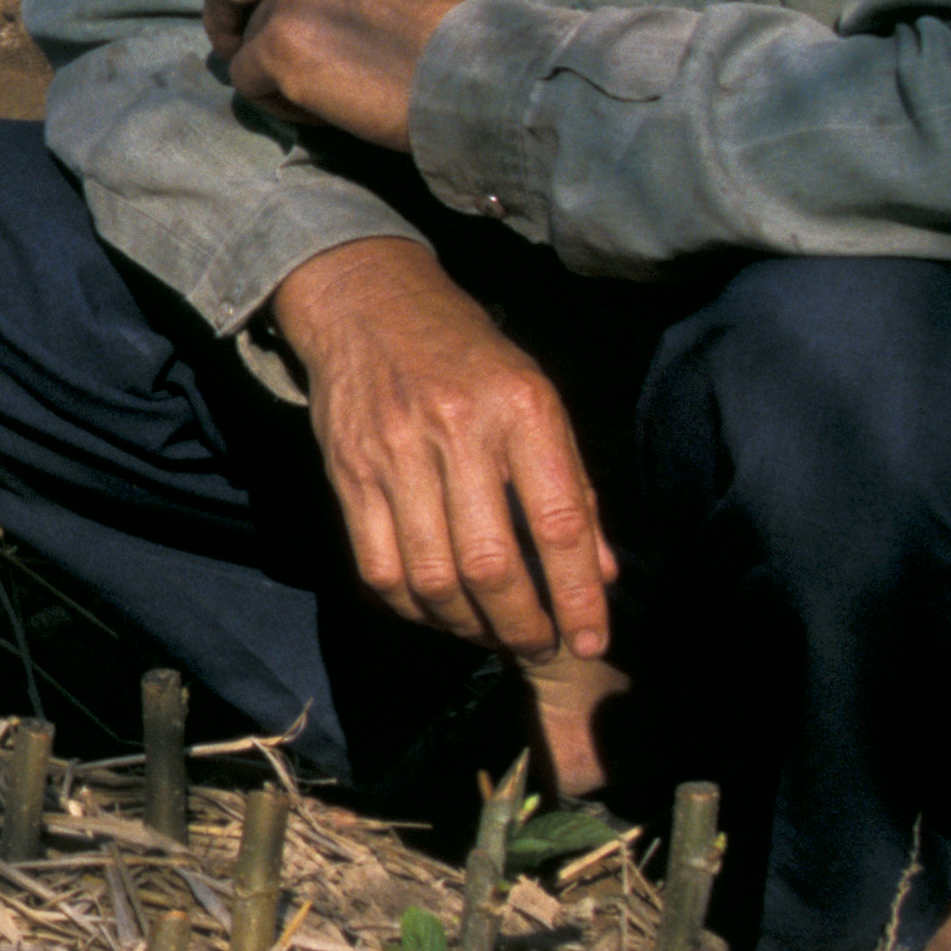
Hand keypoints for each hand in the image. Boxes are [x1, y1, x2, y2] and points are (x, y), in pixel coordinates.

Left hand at [202, 0, 474, 154]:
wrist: (479, 80)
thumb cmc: (449, 37)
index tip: (273, 17)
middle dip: (228, 18)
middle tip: (244, 52)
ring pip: (242, 43)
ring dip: (272, 74)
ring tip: (327, 94)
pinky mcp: (282, 47)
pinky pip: (247, 81)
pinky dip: (278, 103)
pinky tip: (327, 110)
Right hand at [268, 237, 613, 664]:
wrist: (368, 303)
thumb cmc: (469, 356)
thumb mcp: (537, 398)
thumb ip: (572, 486)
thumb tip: (602, 575)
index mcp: (521, 408)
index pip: (558, 521)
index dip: (578, 594)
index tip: (591, 640)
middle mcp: (457, 431)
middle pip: (491, 563)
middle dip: (522, 625)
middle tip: (540, 647)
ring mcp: (395, 454)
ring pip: (433, 578)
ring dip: (469, 626)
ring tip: (492, 635)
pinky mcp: (349, 474)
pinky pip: (379, 569)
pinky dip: (413, 608)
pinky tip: (439, 612)